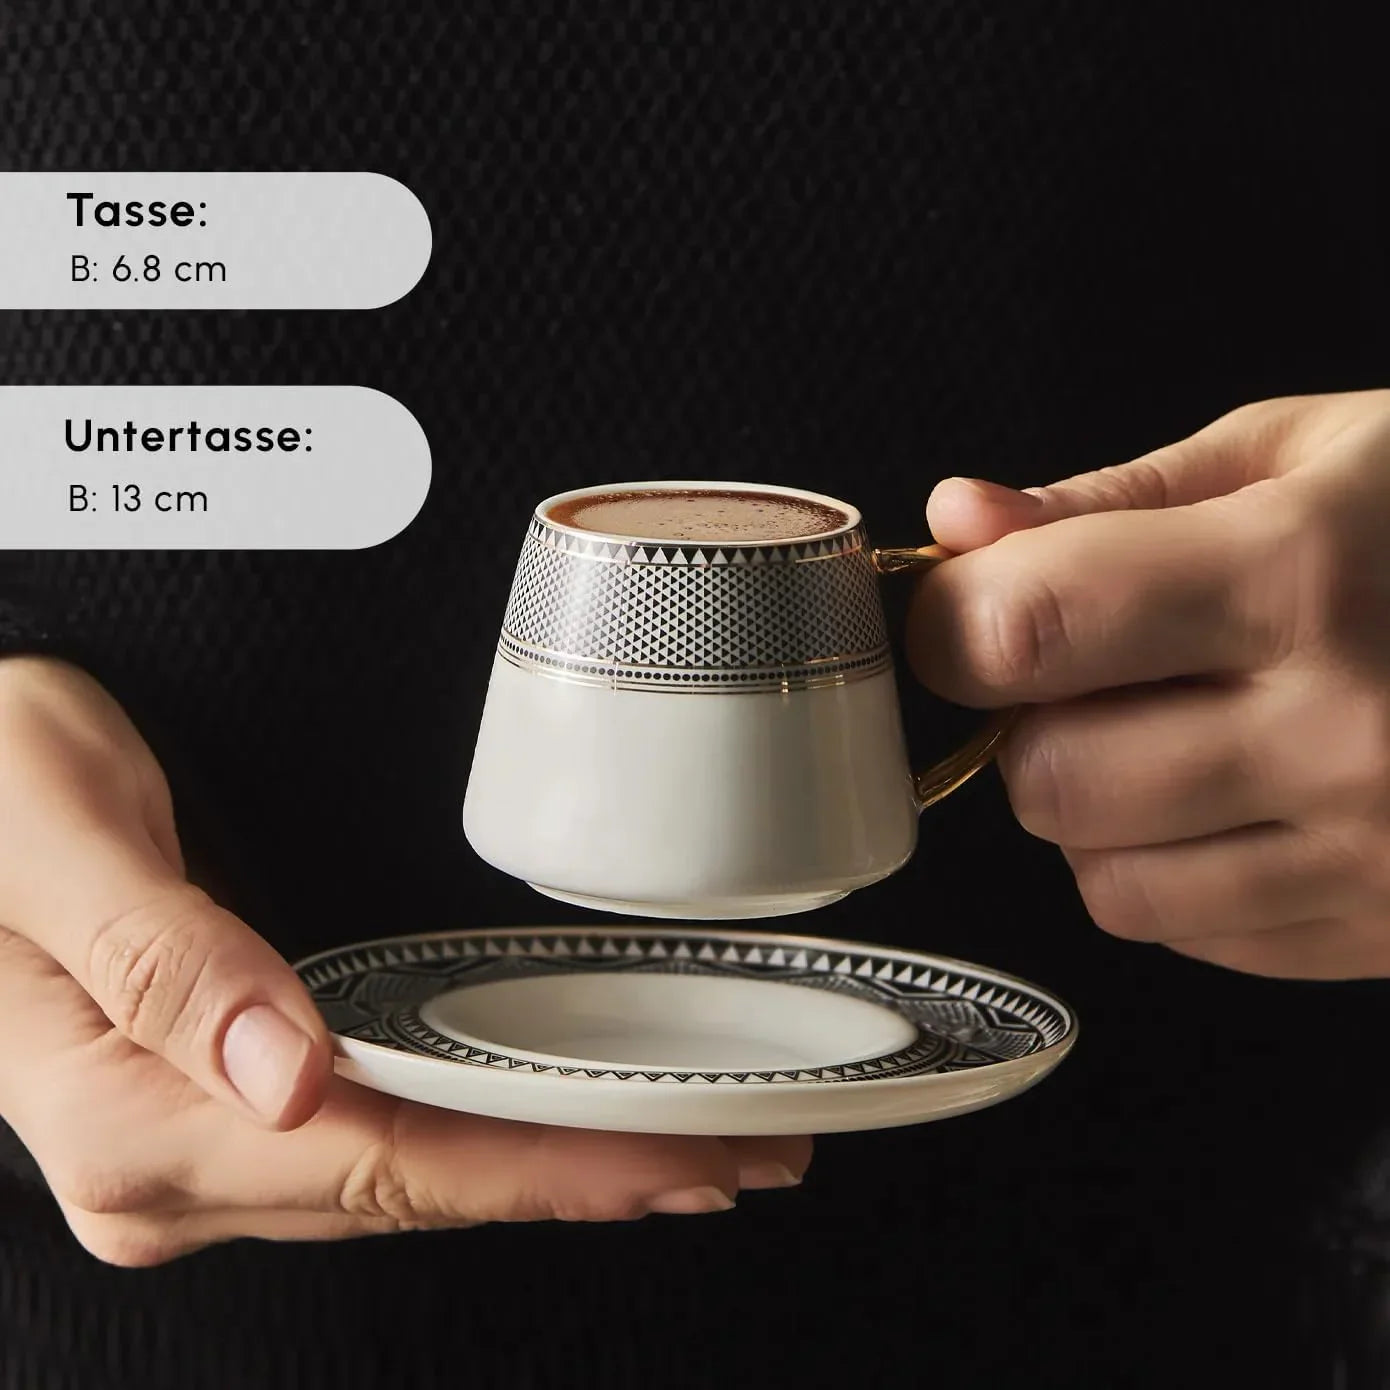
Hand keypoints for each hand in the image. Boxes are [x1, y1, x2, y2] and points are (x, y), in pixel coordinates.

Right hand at [0, 657, 808, 1264]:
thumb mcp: (54, 834)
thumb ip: (163, 953)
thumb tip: (284, 1067)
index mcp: (127, 1113)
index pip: (386, 1160)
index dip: (544, 1168)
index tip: (676, 1159)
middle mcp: (167, 1160)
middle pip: (422, 1187)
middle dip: (589, 1176)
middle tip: (739, 1153)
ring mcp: (197, 1147)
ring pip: (413, 1176)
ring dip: (553, 1165)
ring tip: (686, 1150)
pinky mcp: (223, 1109)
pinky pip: (384, 1141)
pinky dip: (487, 1139)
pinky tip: (552, 1130)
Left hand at [907, 390, 1389, 978]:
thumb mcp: (1306, 452)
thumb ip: (1108, 498)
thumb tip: (957, 525)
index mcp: (1306, 576)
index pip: (1025, 630)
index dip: (952, 624)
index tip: (966, 611)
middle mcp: (1345, 735)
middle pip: (1048, 778)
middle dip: (1035, 722)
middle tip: (1101, 671)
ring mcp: (1378, 860)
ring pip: (1105, 878)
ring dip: (1100, 809)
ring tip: (1185, 731)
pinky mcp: (1389, 937)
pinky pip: (1191, 933)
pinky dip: (1175, 872)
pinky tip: (1248, 798)